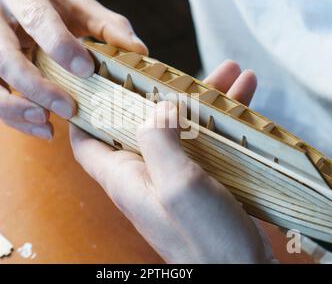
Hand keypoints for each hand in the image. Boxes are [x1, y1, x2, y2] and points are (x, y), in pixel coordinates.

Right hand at [0, 0, 146, 138]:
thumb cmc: (50, 3)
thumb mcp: (81, 6)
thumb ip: (109, 26)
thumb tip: (139, 50)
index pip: (34, 18)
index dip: (59, 46)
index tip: (86, 70)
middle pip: (1, 55)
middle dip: (36, 87)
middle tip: (69, 108)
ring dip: (11, 108)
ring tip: (46, 124)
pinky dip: (9, 117)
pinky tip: (41, 127)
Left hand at [70, 61, 270, 262]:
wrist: (242, 273)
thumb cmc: (206, 239)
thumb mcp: (178, 186)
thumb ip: (160, 142)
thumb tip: (157, 107)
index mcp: (125, 177)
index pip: (86, 141)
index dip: (85, 111)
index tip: (98, 81)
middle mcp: (145, 175)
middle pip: (141, 123)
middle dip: (161, 92)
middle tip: (179, 68)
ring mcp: (174, 178)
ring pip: (181, 127)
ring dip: (204, 102)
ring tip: (232, 75)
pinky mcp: (201, 182)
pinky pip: (207, 142)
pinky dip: (223, 121)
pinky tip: (246, 98)